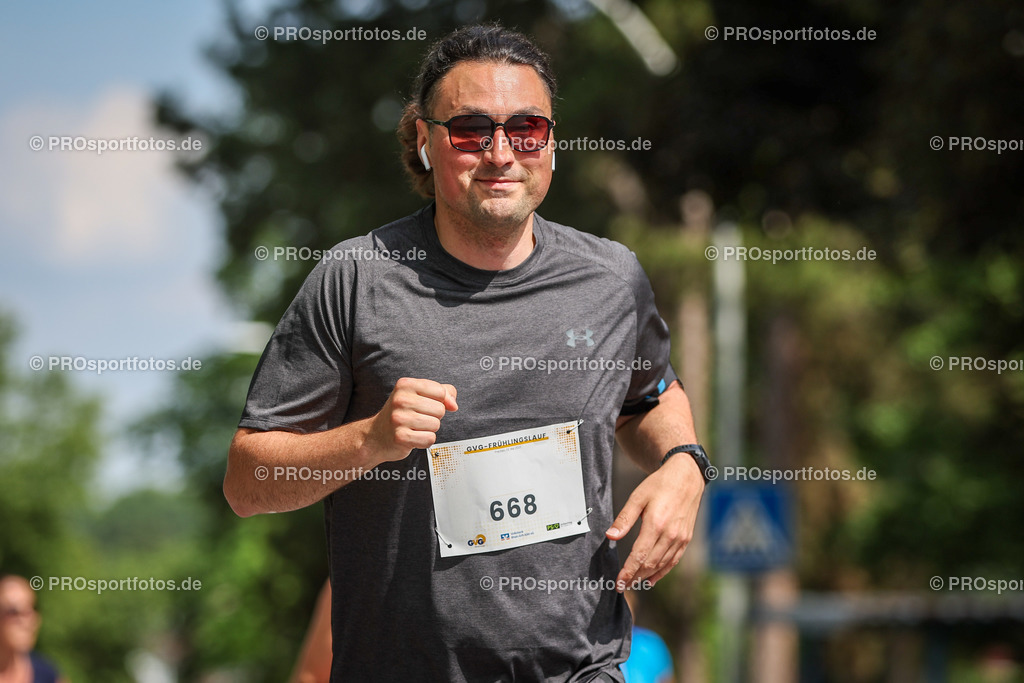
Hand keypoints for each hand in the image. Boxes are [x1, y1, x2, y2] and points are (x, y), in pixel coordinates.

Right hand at [368, 377, 457, 462]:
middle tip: (416, 418)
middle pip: (440, 410)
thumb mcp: (419, 395)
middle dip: (433, 417)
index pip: (440, 392)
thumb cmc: (401, 414)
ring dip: (428, 429)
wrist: (376, 436)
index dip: (439, 401)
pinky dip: (424, 441)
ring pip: (436, 425)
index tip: (425, 405)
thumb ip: (443, 393)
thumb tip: (454, 405)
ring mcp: (399, 418)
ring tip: (413, 427)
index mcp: (405, 384)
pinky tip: (412, 437)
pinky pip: (429, 439)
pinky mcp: (401, 437)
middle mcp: (400, 399)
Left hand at [606, 453, 703, 590]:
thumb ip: (624, 518)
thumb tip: (610, 536)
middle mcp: (670, 534)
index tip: (619, 583)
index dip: (628, 571)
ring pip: (662, 564)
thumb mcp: (637, 497)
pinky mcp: (686, 539)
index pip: (639, 555)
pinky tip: (652, 579)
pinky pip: (673, 560)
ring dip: (647, 576)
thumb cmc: (659, 485)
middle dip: (635, 577)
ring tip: (634, 584)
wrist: (686, 478)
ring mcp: (680, 538)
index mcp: (656, 524)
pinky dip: (662, 572)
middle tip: (622, 587)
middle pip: (650, 563)